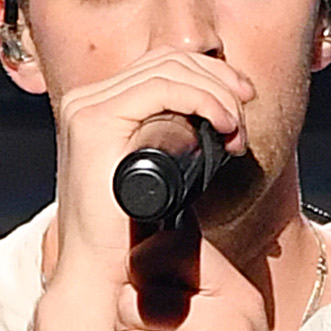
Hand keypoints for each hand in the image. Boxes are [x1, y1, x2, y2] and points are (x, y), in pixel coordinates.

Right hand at [38, 40, 272, 309]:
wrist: (99, 271)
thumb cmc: (128, 235)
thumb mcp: (155, 178)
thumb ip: (170, 148)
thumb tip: (213, 128)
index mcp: (97, 106)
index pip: (160, 65)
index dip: (208, 74)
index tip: (241, 102)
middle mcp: (86, 100)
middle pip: (166, 59)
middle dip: (217, 79)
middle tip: (244, 113)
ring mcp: (85, 108)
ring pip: (167, 70)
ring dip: (215, 93)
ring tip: (236, 129)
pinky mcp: (93, 123)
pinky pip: (159, 89)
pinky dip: (200, 99)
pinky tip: (222, 123)